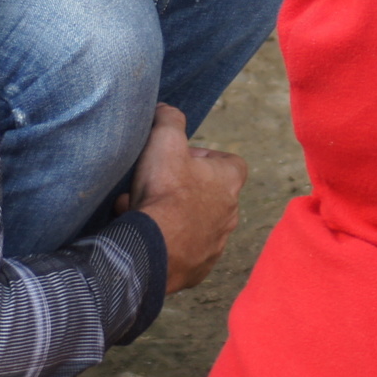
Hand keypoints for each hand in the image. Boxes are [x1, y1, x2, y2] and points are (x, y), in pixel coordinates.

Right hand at [124, 104, 247, 293]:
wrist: (153, 248)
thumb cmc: (164, 192)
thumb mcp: (164, 140)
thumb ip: (169, 118)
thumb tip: (167, 109)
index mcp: (228, 183)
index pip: (232, 163)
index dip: (207, 157)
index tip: (182, 157)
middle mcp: (229, 215)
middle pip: (211, 194)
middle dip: (185, 188)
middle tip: (157, 183)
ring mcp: (215, 244)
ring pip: (196, 223)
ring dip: (175, 215)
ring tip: (144, 208)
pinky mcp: (198, 267)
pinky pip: (185, 250)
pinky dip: (169, 241)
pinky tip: (145, 233)